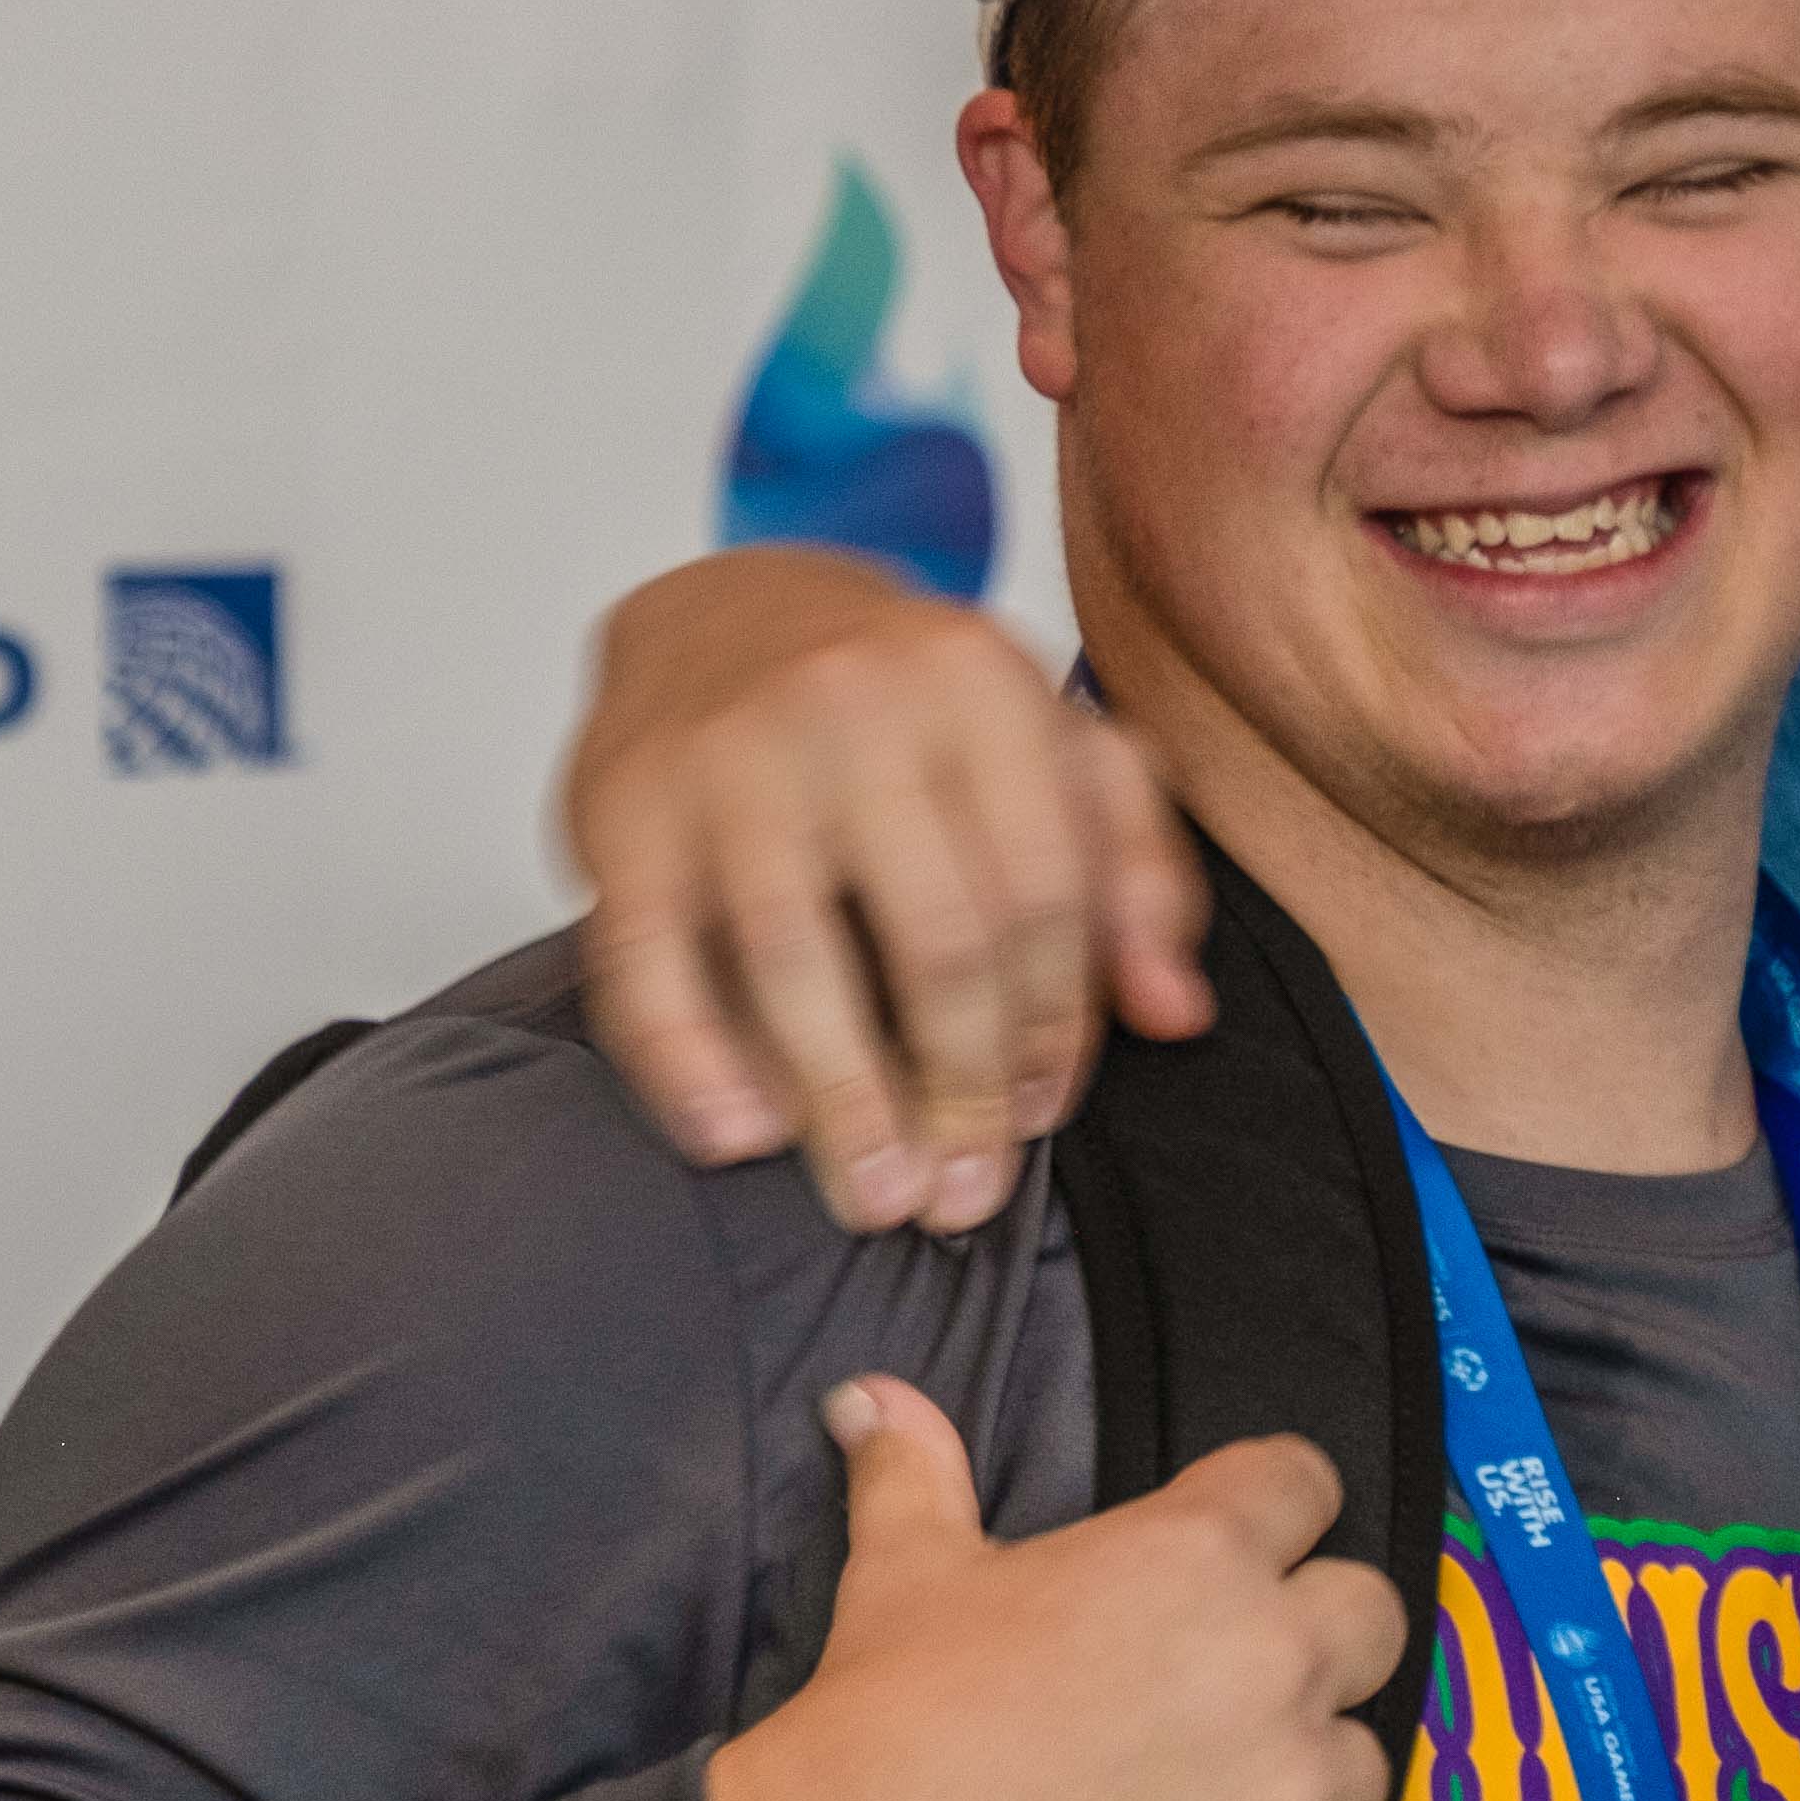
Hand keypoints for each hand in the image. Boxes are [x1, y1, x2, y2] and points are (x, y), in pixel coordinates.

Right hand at [564, 544, 1212, 1232]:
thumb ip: (1129, 869)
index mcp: (980, 684)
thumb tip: (1174, 1011)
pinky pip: (650, 958)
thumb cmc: (904, 703)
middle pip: (936, 940)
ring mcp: (732, 755)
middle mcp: (858, 705)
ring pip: (795, 959)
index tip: (1037, 1120)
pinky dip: (690, 1061)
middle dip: (956, 1090)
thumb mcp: (1048, 744)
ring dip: (839, 1100)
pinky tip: (737, 1135)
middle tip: (954, 1194)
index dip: (1049, 1029)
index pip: (1044, 895)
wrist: (725, 605)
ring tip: (870, 1193)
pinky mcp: (625, 807)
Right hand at [701, 1377, 1404, 1800]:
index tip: (1240, 1550)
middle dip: (1323, 1642)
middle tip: (1238, 1685)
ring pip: (1365, 1772)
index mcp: (1199, 1552)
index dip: (1273, 1512)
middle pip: (1374, 1619)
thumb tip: (870, 1395)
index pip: (1305, 1484)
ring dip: (1306, 1785)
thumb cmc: (893, 1710)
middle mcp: (1272, 1662)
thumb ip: (915, 1466)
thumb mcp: (906, 1566)